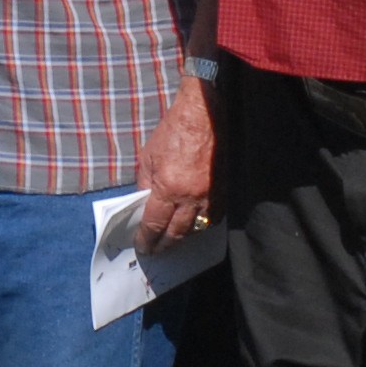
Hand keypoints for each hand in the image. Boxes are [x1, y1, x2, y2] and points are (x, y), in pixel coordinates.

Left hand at [134, 71, 216, 251]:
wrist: (202, 116)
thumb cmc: (171, 132)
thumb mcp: (148, 157)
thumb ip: (145, 183)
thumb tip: (144, 204)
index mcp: (168, 188)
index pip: (155, 224)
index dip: (147, 238)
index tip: (143, 246)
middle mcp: (190, 197)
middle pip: (177, 232)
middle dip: (165, 244)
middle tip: (156, 250)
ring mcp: (209, 195)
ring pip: (197, 228)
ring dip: (184, 236)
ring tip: (173, 239)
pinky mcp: (222, 190)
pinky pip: (213, 216)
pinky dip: (202, 224)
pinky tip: (194, 225)